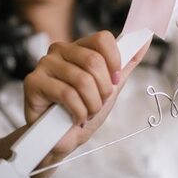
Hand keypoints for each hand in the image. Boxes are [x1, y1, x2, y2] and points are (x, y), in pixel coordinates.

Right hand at [23, 31, 150, 158]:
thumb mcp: (111, 86)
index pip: (102, 39)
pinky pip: (67, 94)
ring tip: (85, 113)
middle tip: (98, 103)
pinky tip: (74, 118)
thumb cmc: (84, 110)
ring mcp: (44, 64)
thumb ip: (127, 63)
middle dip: (103, 90)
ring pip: (82, 80)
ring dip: (91, 105)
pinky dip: (77, 112)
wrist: (62, 139)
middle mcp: (60, 50)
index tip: (114, 81)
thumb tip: (145, 39)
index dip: (114, 62)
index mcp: (79, 47)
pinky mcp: (33, 82)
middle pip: (94, 61)